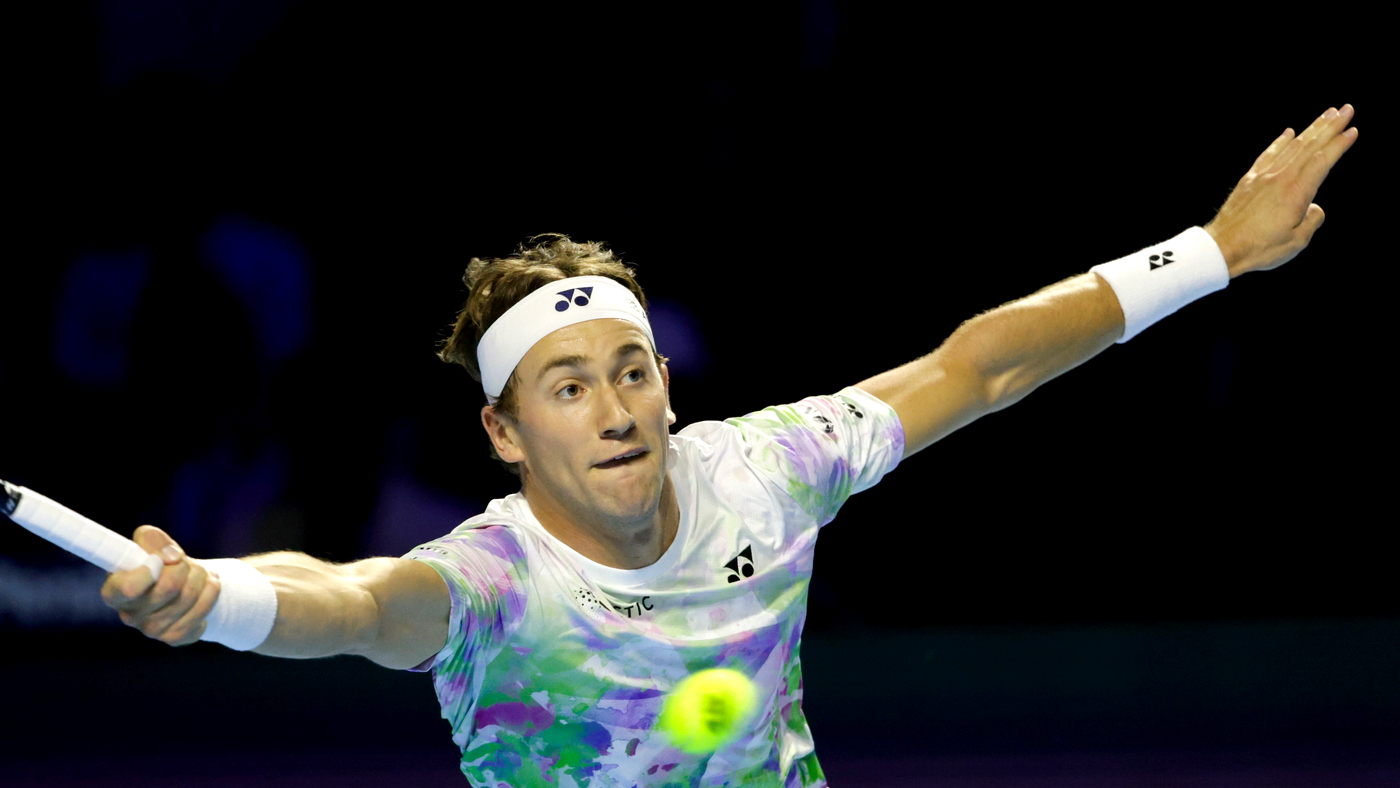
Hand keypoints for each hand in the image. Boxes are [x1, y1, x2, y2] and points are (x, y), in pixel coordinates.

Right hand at [99, 525, 220, 645]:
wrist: (183, 585)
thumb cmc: (161, 563)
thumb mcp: (151, 545)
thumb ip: (152, 539)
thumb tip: (170, 555)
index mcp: (114, 592)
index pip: (129, 588)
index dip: (151, 569)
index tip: (161, 558)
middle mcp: (129, 615)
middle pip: (170, 586)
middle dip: (185, 566)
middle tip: (186, 562)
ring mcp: (152, 630)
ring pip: (190, 596)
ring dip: (201, 576)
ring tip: (198, 573)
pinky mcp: (175, 637)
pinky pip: (203, 611)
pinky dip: (211, 593)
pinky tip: (206, 589)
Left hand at [1204, 104, 1358, 277]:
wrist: (1221, 248)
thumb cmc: (1259, 248)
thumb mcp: (1297, 241)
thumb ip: (1312, 220)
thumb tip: (1314, 207)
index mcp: (1296, 192)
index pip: (1323, 161)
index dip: (1339, 144)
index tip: (1353, 130)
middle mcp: (1281, 178)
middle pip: (1310, 146)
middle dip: (1331, 126)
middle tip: (1347, 109)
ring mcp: (1263, 176)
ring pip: (1291, 146)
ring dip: (1311, 128)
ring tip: (1326, 114)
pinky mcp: (1249, 180)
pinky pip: (1268, 154)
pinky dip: (1280, 141)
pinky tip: (1288, 132)